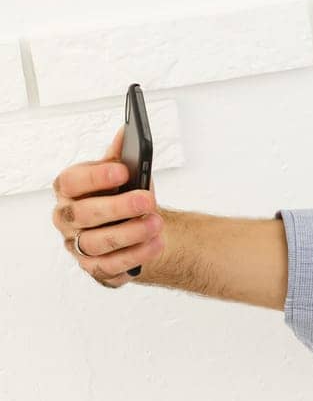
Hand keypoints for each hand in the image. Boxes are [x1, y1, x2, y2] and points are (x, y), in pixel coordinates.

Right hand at [52, 124, 162, 287]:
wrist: (137, 228)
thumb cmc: (125, 197)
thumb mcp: (124, 175)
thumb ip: (122, 156)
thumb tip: (126, 131)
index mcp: (69, 191)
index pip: (71, 182)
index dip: (95, 177)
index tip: (123, 171)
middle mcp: (67, 218)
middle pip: (83, 214)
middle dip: (118, 207)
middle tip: (148, 201)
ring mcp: (77, 246)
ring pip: (96, 243)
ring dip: (130, 234)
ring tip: (157, 225)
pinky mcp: (95, 269)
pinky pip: (110, 267)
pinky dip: (135, 256)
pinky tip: (155, 245)